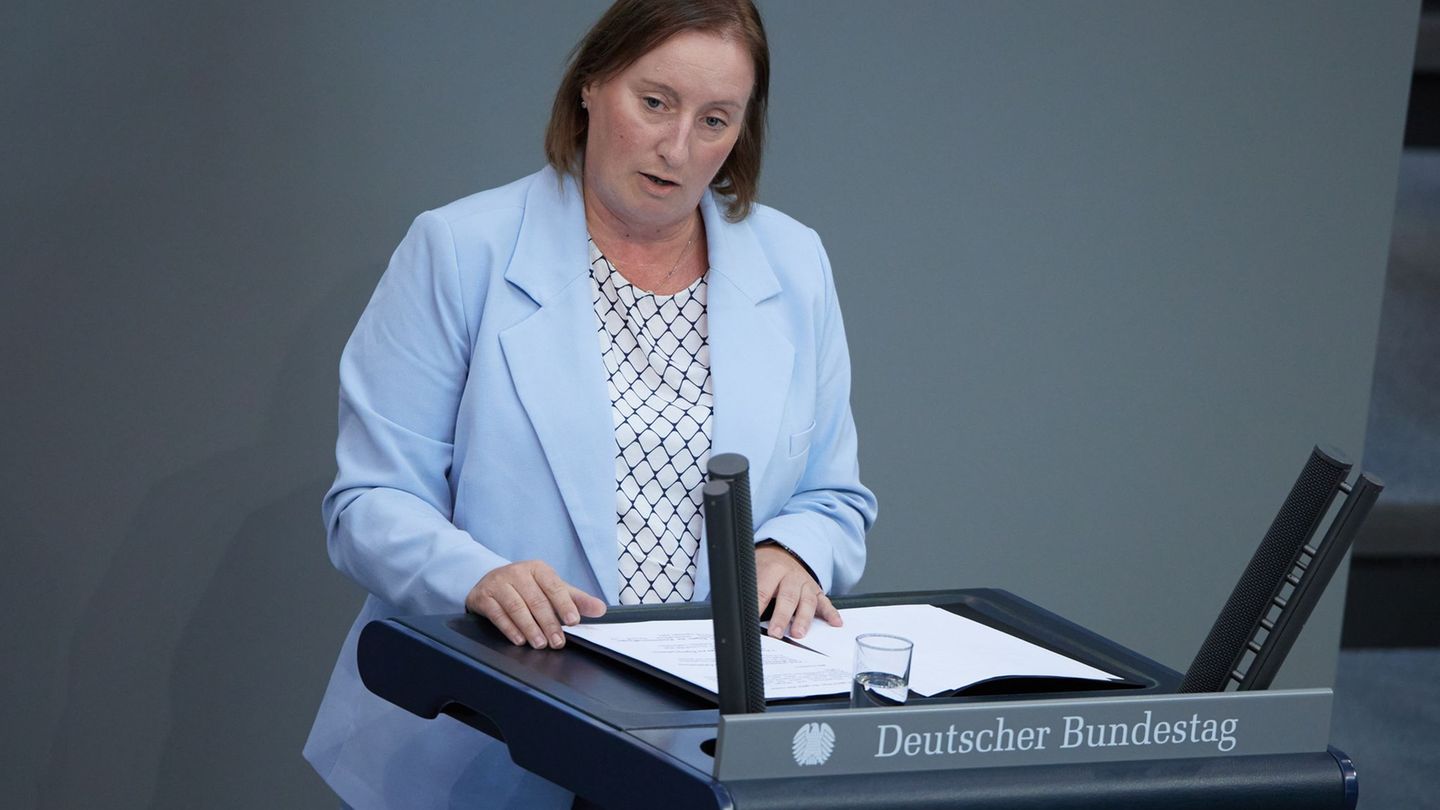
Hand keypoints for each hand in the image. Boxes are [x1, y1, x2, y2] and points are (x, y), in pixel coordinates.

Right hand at [466, 560, 606, 648]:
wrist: (490, 582)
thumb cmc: (526, 587)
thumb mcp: (551, 589)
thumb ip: (576, 600)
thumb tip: (600, 609)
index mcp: (538, 568)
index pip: (554, 586)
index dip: (564, 604)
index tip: (573, 620)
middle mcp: (517, 572)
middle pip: (536, 600)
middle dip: (549, 623)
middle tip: (558, 642)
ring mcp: (498, 583)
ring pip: (517, 607)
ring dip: (530, 628)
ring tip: (540, 644)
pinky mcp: (483, 596)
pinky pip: (498, 614)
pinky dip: (510, 629)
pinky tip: (520, 640)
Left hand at [755, 543, 840, 639]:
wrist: (783, 553)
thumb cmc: (766, 566)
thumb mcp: (753, 570)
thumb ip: (748, 588)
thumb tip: (734, 608)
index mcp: (773, 568)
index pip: (764, 590)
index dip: (758, 606)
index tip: (752, 621)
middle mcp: (792, 576)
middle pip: (788, 597)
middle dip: (782, 616)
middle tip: (776, 633)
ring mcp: (806, 584)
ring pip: (807, 601)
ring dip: (803, 619)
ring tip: (798, 633)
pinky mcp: (817, 591)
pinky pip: (825, 602)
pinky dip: (831, 613)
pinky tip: (835, 623)